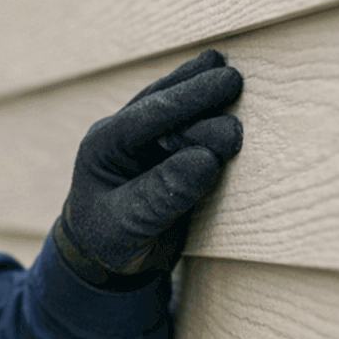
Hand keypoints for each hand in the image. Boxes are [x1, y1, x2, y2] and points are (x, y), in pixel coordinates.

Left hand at [54, 49, 243, 286]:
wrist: (102, 260)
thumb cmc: (108, 242)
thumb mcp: (130, 224)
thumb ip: (165, 193)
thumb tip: (207, 158)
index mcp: (103, 145)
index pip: (150, 114)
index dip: (188, 98)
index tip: (224, 84)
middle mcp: (121, 135)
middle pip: (162, 101)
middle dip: (198, 91)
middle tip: (236, 81)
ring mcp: (143, 141)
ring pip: (174, 106)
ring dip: (202, 93)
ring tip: (232, 77)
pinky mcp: (163, 151)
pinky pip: (186, 124)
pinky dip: (205, 110)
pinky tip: (225, 95)